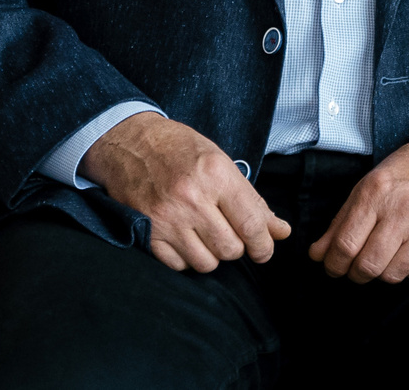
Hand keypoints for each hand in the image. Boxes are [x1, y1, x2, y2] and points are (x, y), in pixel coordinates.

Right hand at [81, 112, 290, 272]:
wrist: (128, 142)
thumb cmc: (178, 148)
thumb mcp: (219, 161)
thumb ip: (251, 199)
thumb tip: (280, 231)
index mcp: (215, 174)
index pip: (252, 224)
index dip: (264, 244)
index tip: (264, 249)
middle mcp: (191, 198)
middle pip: (231, 249)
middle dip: (236, 247)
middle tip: (230, 232)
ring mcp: (167, 218)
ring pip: (206, 263)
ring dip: (212, 255)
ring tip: (206, 234)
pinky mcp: (147, 233)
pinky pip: (179, 266)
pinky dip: (187, 258)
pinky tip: (184, 238)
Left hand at [308, 133, 408, 283]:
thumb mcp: (372, 183)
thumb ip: (342, 220)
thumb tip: (318, 254)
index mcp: (377, 191)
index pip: (345, 244)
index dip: (333, 264)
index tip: (332, 267)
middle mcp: (402, 210)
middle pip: (367, 265)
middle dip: (355, 274)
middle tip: (354, 270)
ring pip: (391, 275)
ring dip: (381, 273)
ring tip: (381, 259)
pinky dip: (405, 268)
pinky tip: (405, 251)